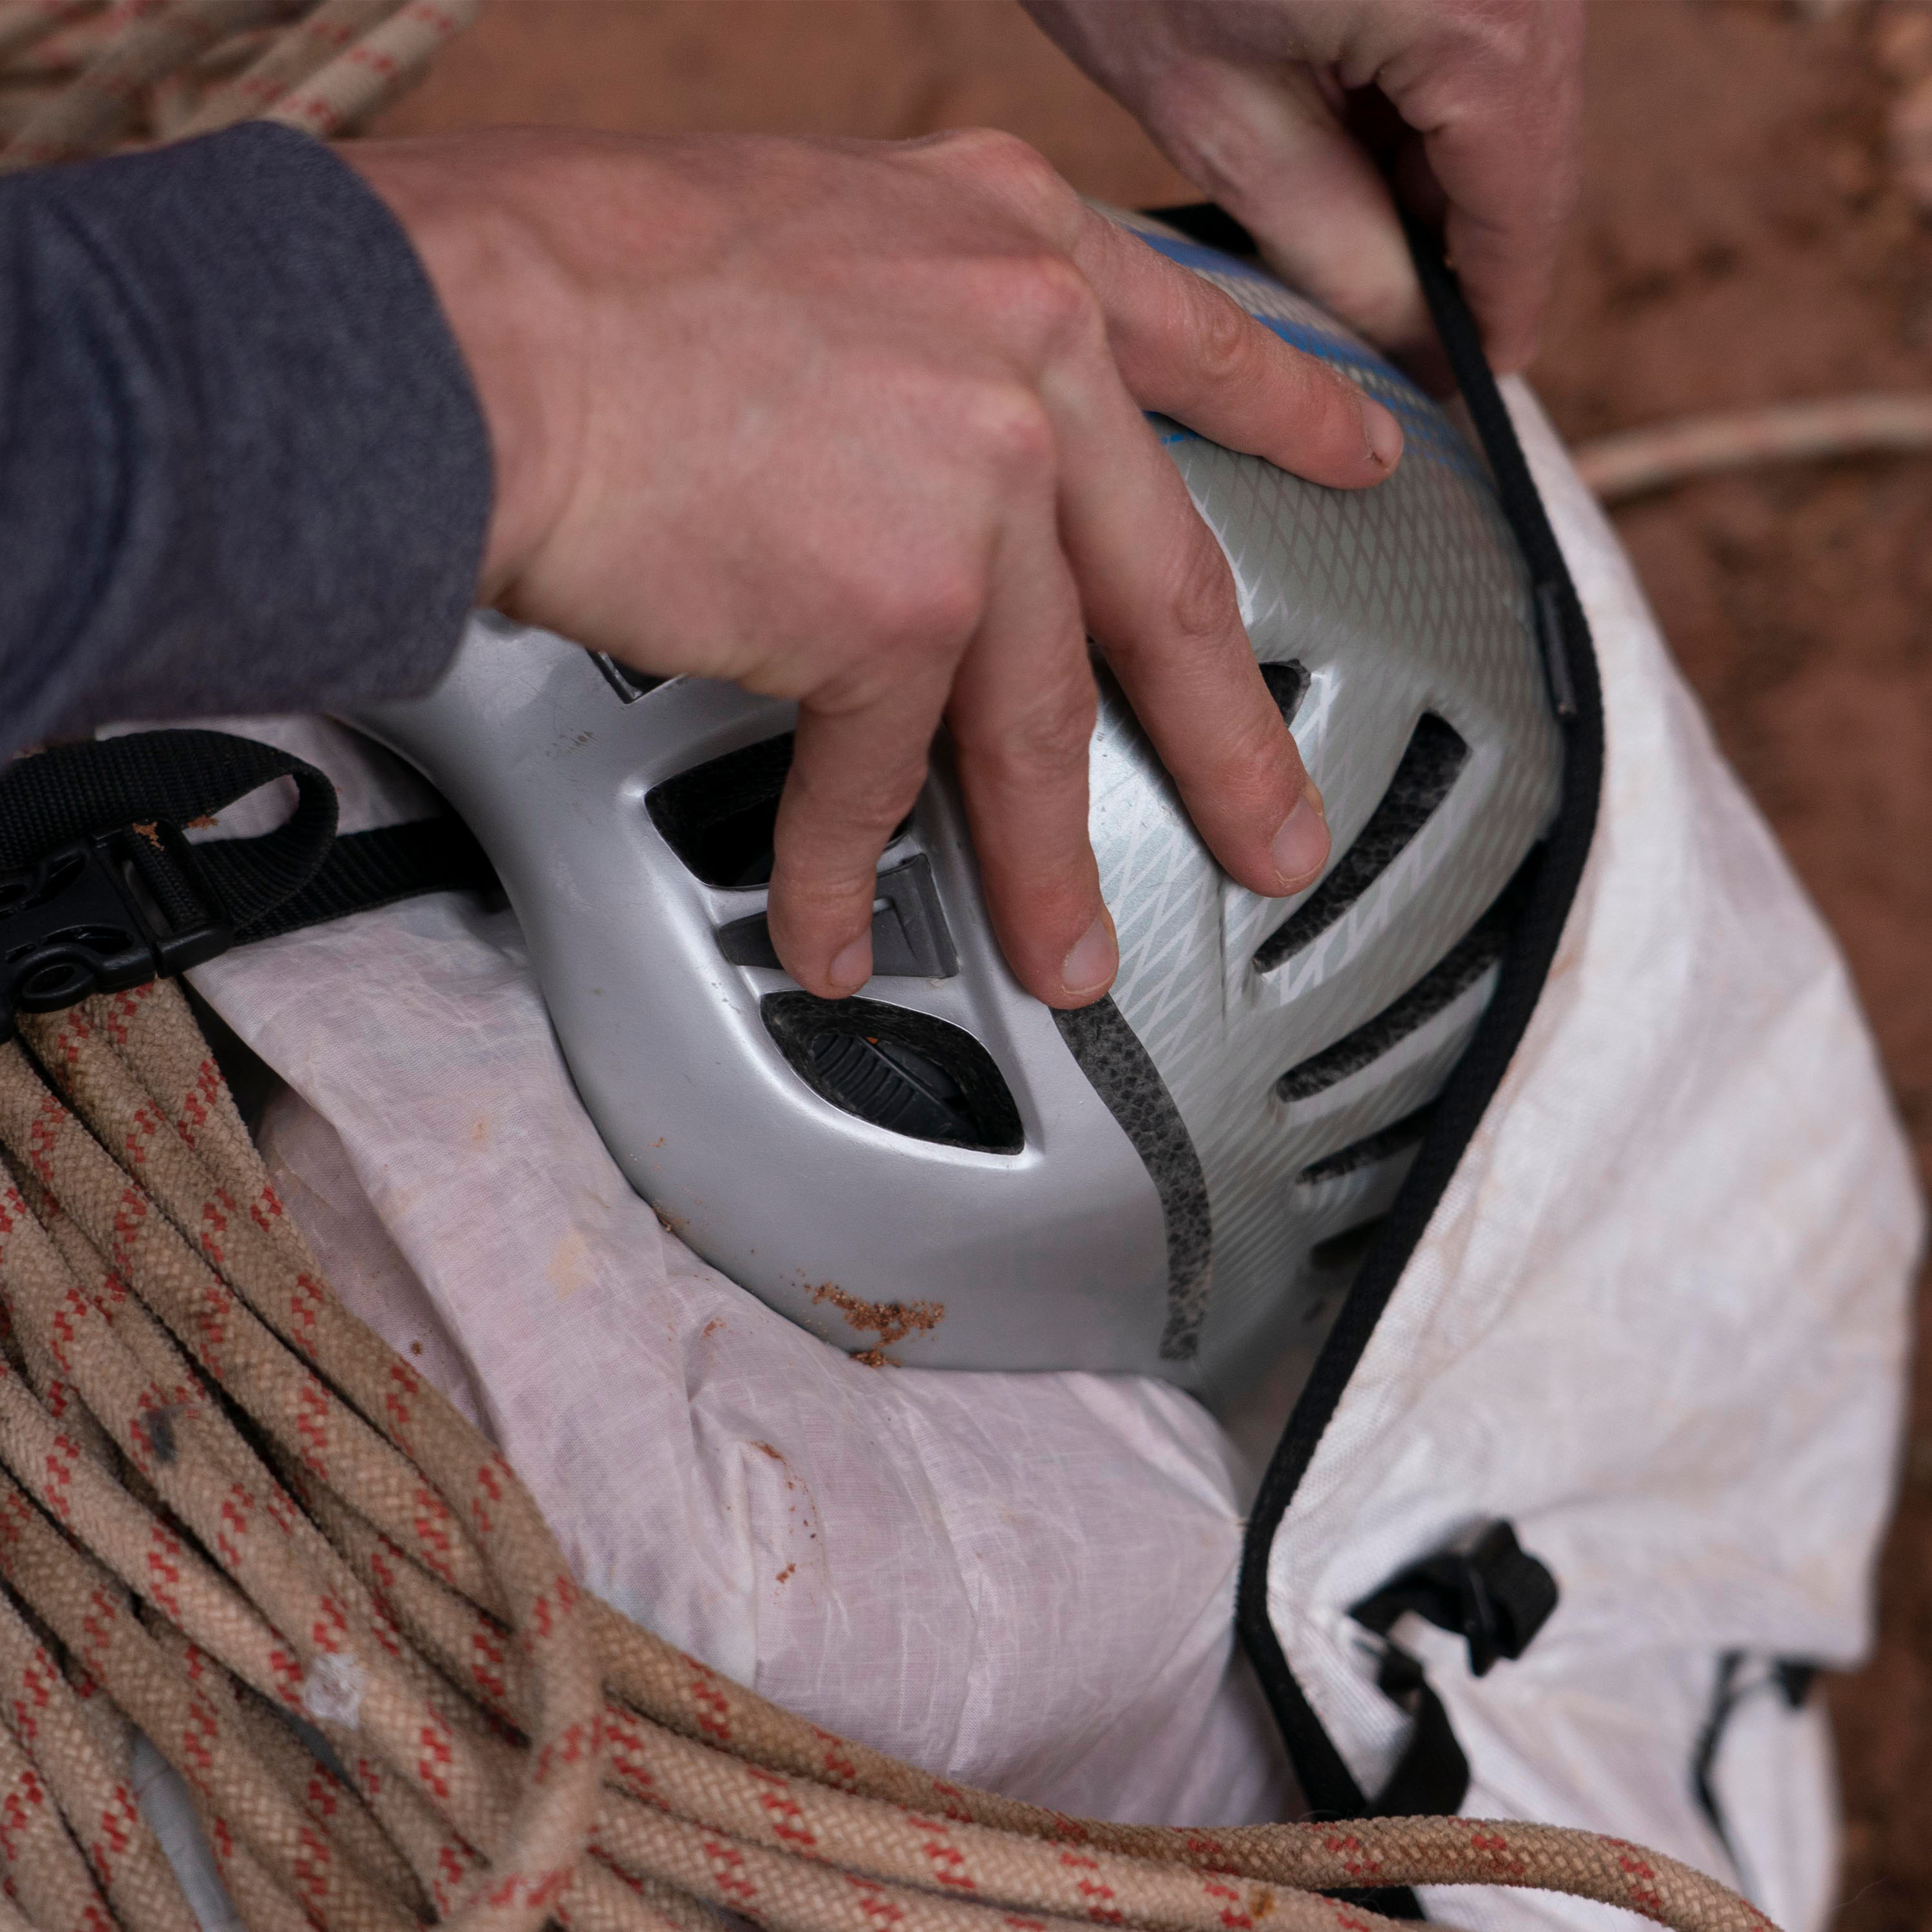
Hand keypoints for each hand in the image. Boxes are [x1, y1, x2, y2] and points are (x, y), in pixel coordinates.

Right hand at [346, 128, 1403, 1007]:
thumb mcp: (802, 232)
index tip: (1356, 455)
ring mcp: (974, 486)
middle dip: (1225, 736)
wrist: (458, 334)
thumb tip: (908, 430)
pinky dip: (847, 864)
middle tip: (1275, 827)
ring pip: (1037, 720)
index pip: (1192, 341)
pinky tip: (838, 924)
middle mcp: (1019, 356)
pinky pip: (878, 777)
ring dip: (1043, 863)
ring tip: (1067, 953)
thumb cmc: (572, 278)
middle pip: (1164, 585)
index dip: (1286, 411)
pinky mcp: (894, 608)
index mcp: (1004, 245)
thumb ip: (906, 325)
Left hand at [1021, 0, 1583, 376]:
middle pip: (1523, 147)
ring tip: (1330, 223)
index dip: (1494, 322)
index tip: (1465, 396)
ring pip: (1499, 86)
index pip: (1523, 214)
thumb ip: (1331, 247)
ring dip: (1425, 169)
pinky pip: (1469, 22)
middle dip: (1451, 248)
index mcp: (1486, 22)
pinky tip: (1332, 122)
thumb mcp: (1219, 118)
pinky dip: (1411, 89)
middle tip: (1383, 335)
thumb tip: (1403, 342)